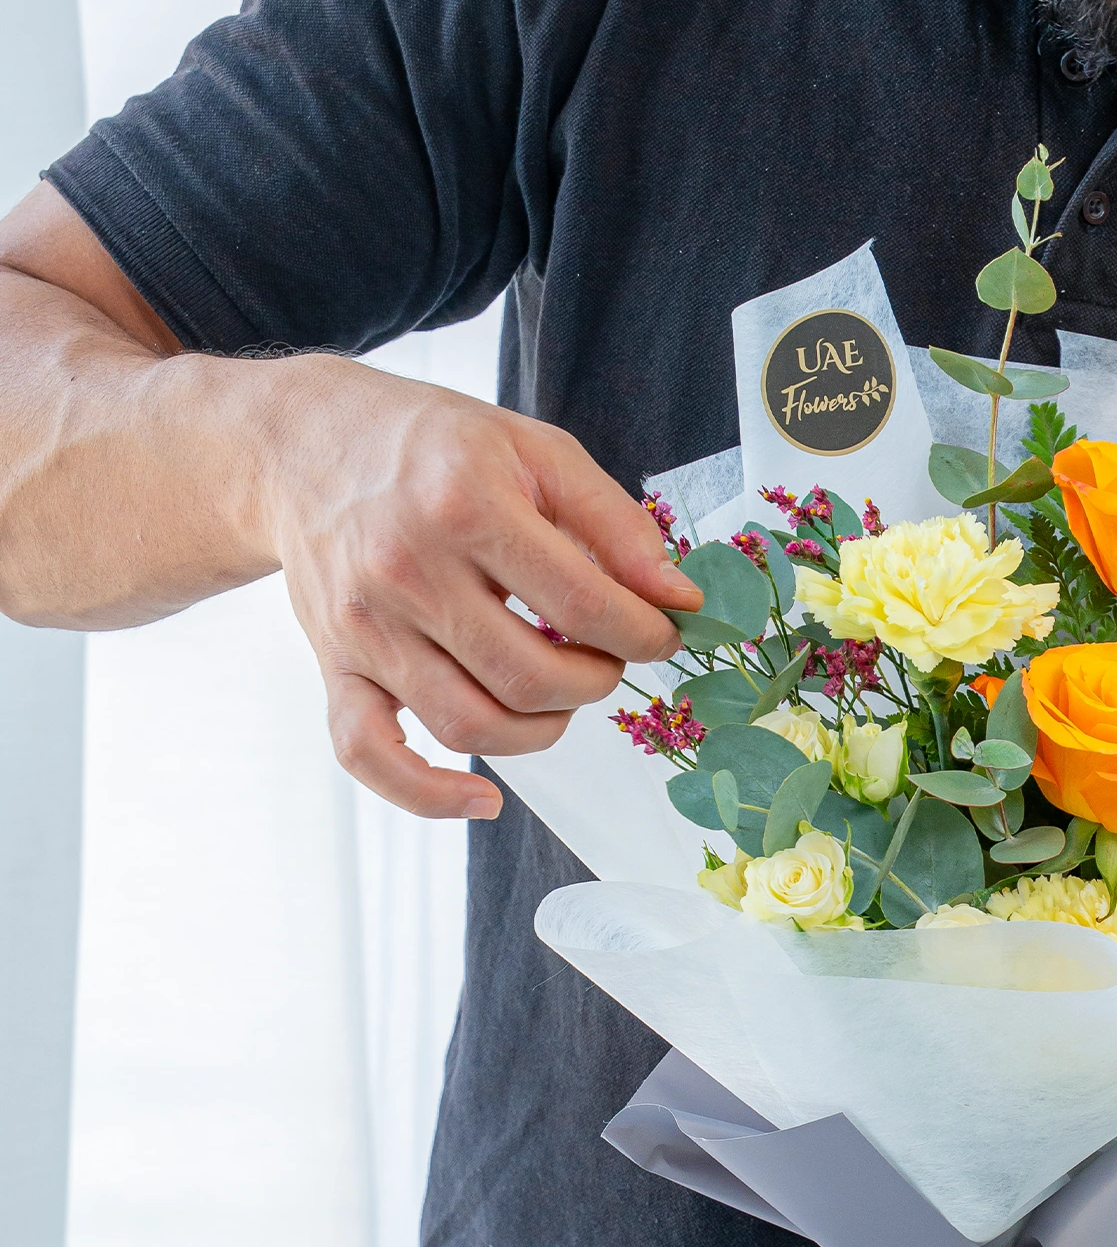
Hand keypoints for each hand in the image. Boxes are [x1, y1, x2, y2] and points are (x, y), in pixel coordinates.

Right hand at [258, 356, 700, 819]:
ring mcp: (365, 628)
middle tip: (609, 658)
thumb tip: (679, 598)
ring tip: (561, 693)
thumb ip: (617, 525)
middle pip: (530, 677)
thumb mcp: (538, 452)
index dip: (643, 634)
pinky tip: (483, 800)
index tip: (663, 634)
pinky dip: (429, 794)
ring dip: (541, 729)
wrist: (308, 447)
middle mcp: (407, 572)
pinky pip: (369, 755)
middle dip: (596, 681)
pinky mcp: (335, 666)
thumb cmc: (436, 448)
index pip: (583, 605)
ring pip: (470, 725)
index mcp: (466, 506)